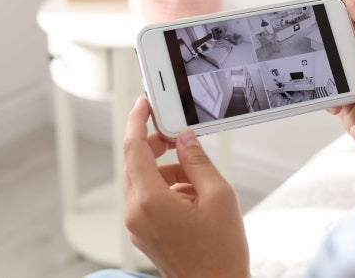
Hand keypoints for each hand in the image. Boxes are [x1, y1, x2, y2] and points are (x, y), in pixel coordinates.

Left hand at [123, 98, 248, 277]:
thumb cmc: (220, 252)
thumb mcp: (219, 195)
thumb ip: (198, 161)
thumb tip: (185, 139)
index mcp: (150, 201)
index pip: (134, 148)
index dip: (138, 121)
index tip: (143, 103)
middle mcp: (137, 213)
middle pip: (135, 163)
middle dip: (155, 144)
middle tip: (178, 135)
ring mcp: (138, 225)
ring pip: (143, 180)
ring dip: (165, 168)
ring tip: (197, 175)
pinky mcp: (145, 232)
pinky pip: (148, 197)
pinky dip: (166, 186)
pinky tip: (193, 193)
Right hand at [328, 0, 354, 167]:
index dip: (341, 14)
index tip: (324, 15)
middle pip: (341, 38)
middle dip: (332, 47)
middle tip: (333, 55)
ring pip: (332, 62)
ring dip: (330, 73)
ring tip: (340, 82)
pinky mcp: (349, 94)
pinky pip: (328, 86)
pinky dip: (329, 92)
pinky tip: (339, 99)